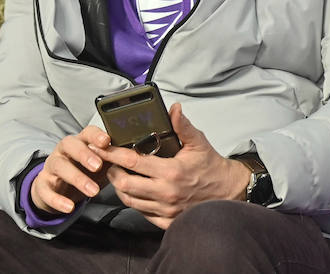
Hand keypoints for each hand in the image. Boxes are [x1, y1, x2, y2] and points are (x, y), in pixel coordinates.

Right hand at [29, 126, 110, 216]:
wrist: (58, 190)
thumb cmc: (83, 172)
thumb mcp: (99, 164)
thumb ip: (113, 159)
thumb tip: (134, 155)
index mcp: (79, 142)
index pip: (86, 132)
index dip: (96, 135)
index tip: (107, 141)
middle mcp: (63, 151)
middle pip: (70, 144)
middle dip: (84, 154)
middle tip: (98, 166)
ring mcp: (52, 167)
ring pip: (60, 166)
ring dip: (77, 178)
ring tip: (93, 191)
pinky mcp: (43, 186)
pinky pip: (47, 192)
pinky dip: (58, 200)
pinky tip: (70, 207)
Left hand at [91, 103, 248, 229]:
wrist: (227, 192)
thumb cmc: (211, 167)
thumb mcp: (198, 142)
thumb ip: (183, 126)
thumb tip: (174, 108)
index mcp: (171, 171)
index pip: (132, 161)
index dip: (112, 154)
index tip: (101, 147)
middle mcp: (166, 192)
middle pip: (124, 184)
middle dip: (112, 172)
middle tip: (111, 163)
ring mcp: (165, 209)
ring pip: (129, 200)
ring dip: (120, 187)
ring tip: (119, 175)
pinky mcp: (167, 221)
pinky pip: (141, 213)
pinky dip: (133, 201)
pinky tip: (134, 190)